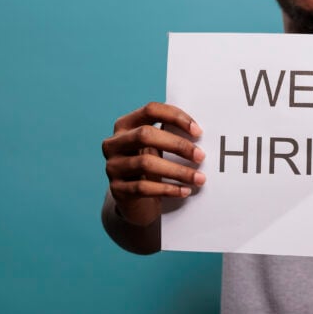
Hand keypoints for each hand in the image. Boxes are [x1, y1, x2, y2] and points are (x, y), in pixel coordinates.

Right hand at [101, 102, 204, 226]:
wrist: (135, 203)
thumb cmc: (151, 168)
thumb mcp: (156, 148)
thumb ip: (169, 135)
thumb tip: (198, 132)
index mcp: (125, 125)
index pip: (150, 110)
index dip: (175, 117)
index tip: (197, 131)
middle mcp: (114, 143)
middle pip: (145, 135)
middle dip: (177, 145)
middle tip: (200, 156)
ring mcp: (112, 166)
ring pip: (146, 163)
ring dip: (178, 171)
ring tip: (199, 178)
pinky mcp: (117, 189)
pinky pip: (144, 188)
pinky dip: (168, 189)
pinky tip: (185, 191)